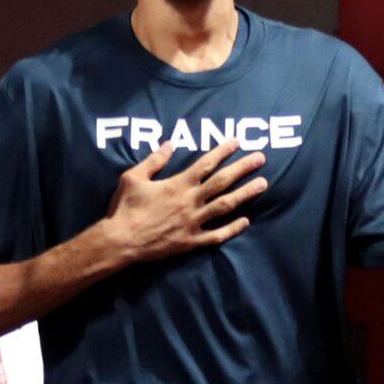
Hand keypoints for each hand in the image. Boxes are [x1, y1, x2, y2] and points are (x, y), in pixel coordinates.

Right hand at [104, 138, 267, 262]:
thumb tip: (170, 144)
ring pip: (225, 206)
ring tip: (263, 184)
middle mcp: (190, 201)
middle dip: (243, 168)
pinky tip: (246, 221)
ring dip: (245, 194)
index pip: (206, 164)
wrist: (121, 240)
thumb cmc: (125, 207)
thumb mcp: (133, 177)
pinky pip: (216, 235)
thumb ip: (154, 160)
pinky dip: (232, 229)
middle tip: (261, 158)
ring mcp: (193, 222)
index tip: (238, 141)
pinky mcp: (191, 241)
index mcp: (177, 184)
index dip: (223, 151)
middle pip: (222, 181)